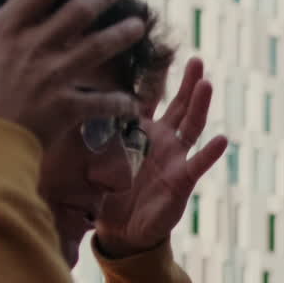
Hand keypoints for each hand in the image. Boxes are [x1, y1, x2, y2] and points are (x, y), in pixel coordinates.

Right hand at [0, 0, 143, 143]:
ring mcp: (51, 76)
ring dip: (120, 35)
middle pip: (76, 13)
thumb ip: (0, 39)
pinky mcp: (65, 108)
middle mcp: (32, 47)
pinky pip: (101, 103)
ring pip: (96, 48)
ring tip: (138, 26)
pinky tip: (132, 103)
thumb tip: (10, 25)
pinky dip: (119, 103)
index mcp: (5, 30)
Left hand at [95, 56, 227, 256]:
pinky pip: (200, 164)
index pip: (149, 98)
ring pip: (192, 126)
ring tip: (207, 84)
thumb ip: (86, 139)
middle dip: (189, 82)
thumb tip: (60, 111)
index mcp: (141, 133)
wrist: (122, 232)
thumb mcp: (93, 162)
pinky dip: (211, 153)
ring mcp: (176, 158)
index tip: (158, 50)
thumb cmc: (108, 196)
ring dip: (200, 105)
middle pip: (180, 105)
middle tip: (197, 59)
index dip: (155, 76)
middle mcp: (163, 141)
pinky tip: (222, 139)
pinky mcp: (183, 180)